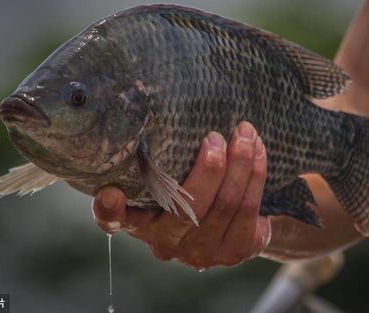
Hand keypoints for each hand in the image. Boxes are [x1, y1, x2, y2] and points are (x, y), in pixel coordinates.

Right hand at [93, 121, 270, 268]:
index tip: (111, 193)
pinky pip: (248, 208)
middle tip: (216, 137)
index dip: (111, 212)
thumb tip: (164, 116)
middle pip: (187, 207)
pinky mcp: (233, 252)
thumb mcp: (170, 182)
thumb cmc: (191, 193)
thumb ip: (162, 164)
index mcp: (141, 223)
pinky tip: (257, 152)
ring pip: (225, 204)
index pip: (117, 222)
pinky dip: (255, 174)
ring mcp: (200, 252)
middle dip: (208, 168)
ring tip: (244, 133)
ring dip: (239, 163)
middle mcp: (166, 243)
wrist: (233, 226)